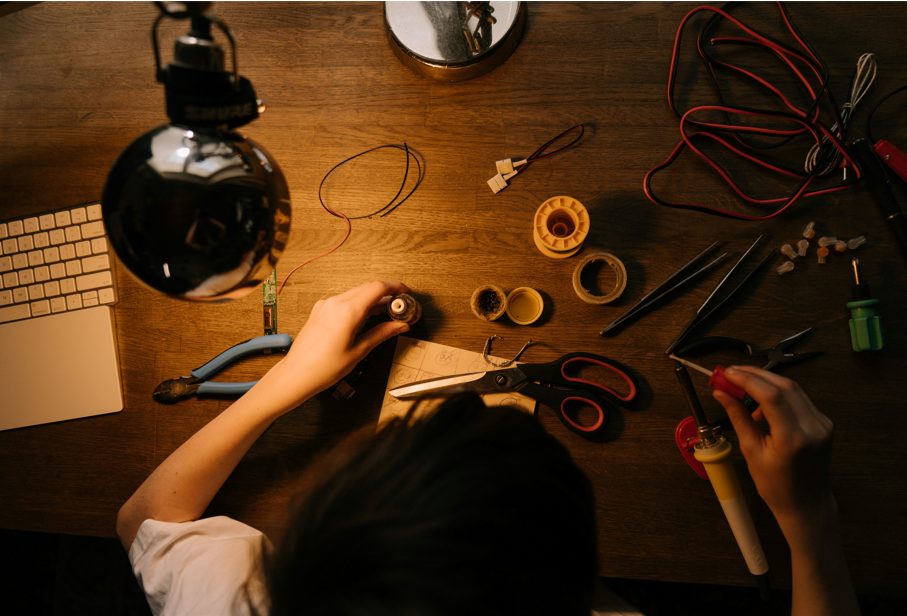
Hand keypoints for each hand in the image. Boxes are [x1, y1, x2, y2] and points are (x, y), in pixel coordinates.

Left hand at [265, 280, 411, 410]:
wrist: (297, 374)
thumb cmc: (326, 368)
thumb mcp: (359, 351)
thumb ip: (382, 333)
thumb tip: (401, 325)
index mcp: (348, 311)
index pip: (377, 288)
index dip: (395, 287)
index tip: (406, 293)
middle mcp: (336, 302)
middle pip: (367, 288)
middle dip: (386, 294)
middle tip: (400, 306)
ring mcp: (326, 304)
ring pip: (356, 293)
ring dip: (372, 299)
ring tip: (386, 313)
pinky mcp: (320, 310)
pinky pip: (344, 300)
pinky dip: (358, 303)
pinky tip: (366, 317)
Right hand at [712, 366, 834, 536]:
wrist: (807, 504)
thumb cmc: (775, 486)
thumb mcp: (751, 452)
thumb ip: (738, 418)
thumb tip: (721, 393)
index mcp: (793, 439)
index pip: (771, 396)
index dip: (747, 379)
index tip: (726, 372)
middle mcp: (812, 427)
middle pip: (784, 386)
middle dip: (755, 375)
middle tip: (730, 373)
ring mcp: (822, 423)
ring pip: (792, 388)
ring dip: (765, 382)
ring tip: (741, 386)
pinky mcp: (823, 422)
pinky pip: (798, 399)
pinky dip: (777, 394)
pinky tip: (761, 404)